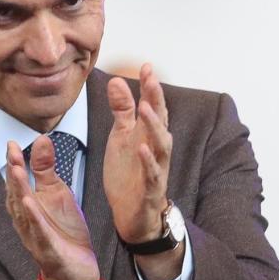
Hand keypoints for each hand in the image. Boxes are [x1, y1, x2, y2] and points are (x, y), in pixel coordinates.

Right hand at [5, 140, 98, 279]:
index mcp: (29, 205)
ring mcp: (35, 236)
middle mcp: (26, 220)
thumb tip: (41, 140)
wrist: (76, 271)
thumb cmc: (64, 232)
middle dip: (14, 173)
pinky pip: (40, 233)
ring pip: (24, 212)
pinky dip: (34, 219)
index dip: (15, 162)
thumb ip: (46, 169)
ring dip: (20, 191)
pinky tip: (30, 204)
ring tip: (17, 171)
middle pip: (16, 194)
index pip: (18, 181)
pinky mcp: (48, 250)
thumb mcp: (57, 194)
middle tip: (12, 151)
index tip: (12, 143)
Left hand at [105, 64, 172, 244]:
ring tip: (145, 107)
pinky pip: (152, 173)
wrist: (133, 213)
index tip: (146, 66)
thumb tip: (117, 81)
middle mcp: (156, 148)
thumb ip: (122, 110)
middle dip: (156, 99)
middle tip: (150, 79)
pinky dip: (148, 161)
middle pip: (160, 120)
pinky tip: (141, 148)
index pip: (152, 106)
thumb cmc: (130, 172)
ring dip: (154, 126)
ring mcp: (156, 168)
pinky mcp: (150, 188)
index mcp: (147, 134)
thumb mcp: (121, 137)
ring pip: (161, 144)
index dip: (150, 87)